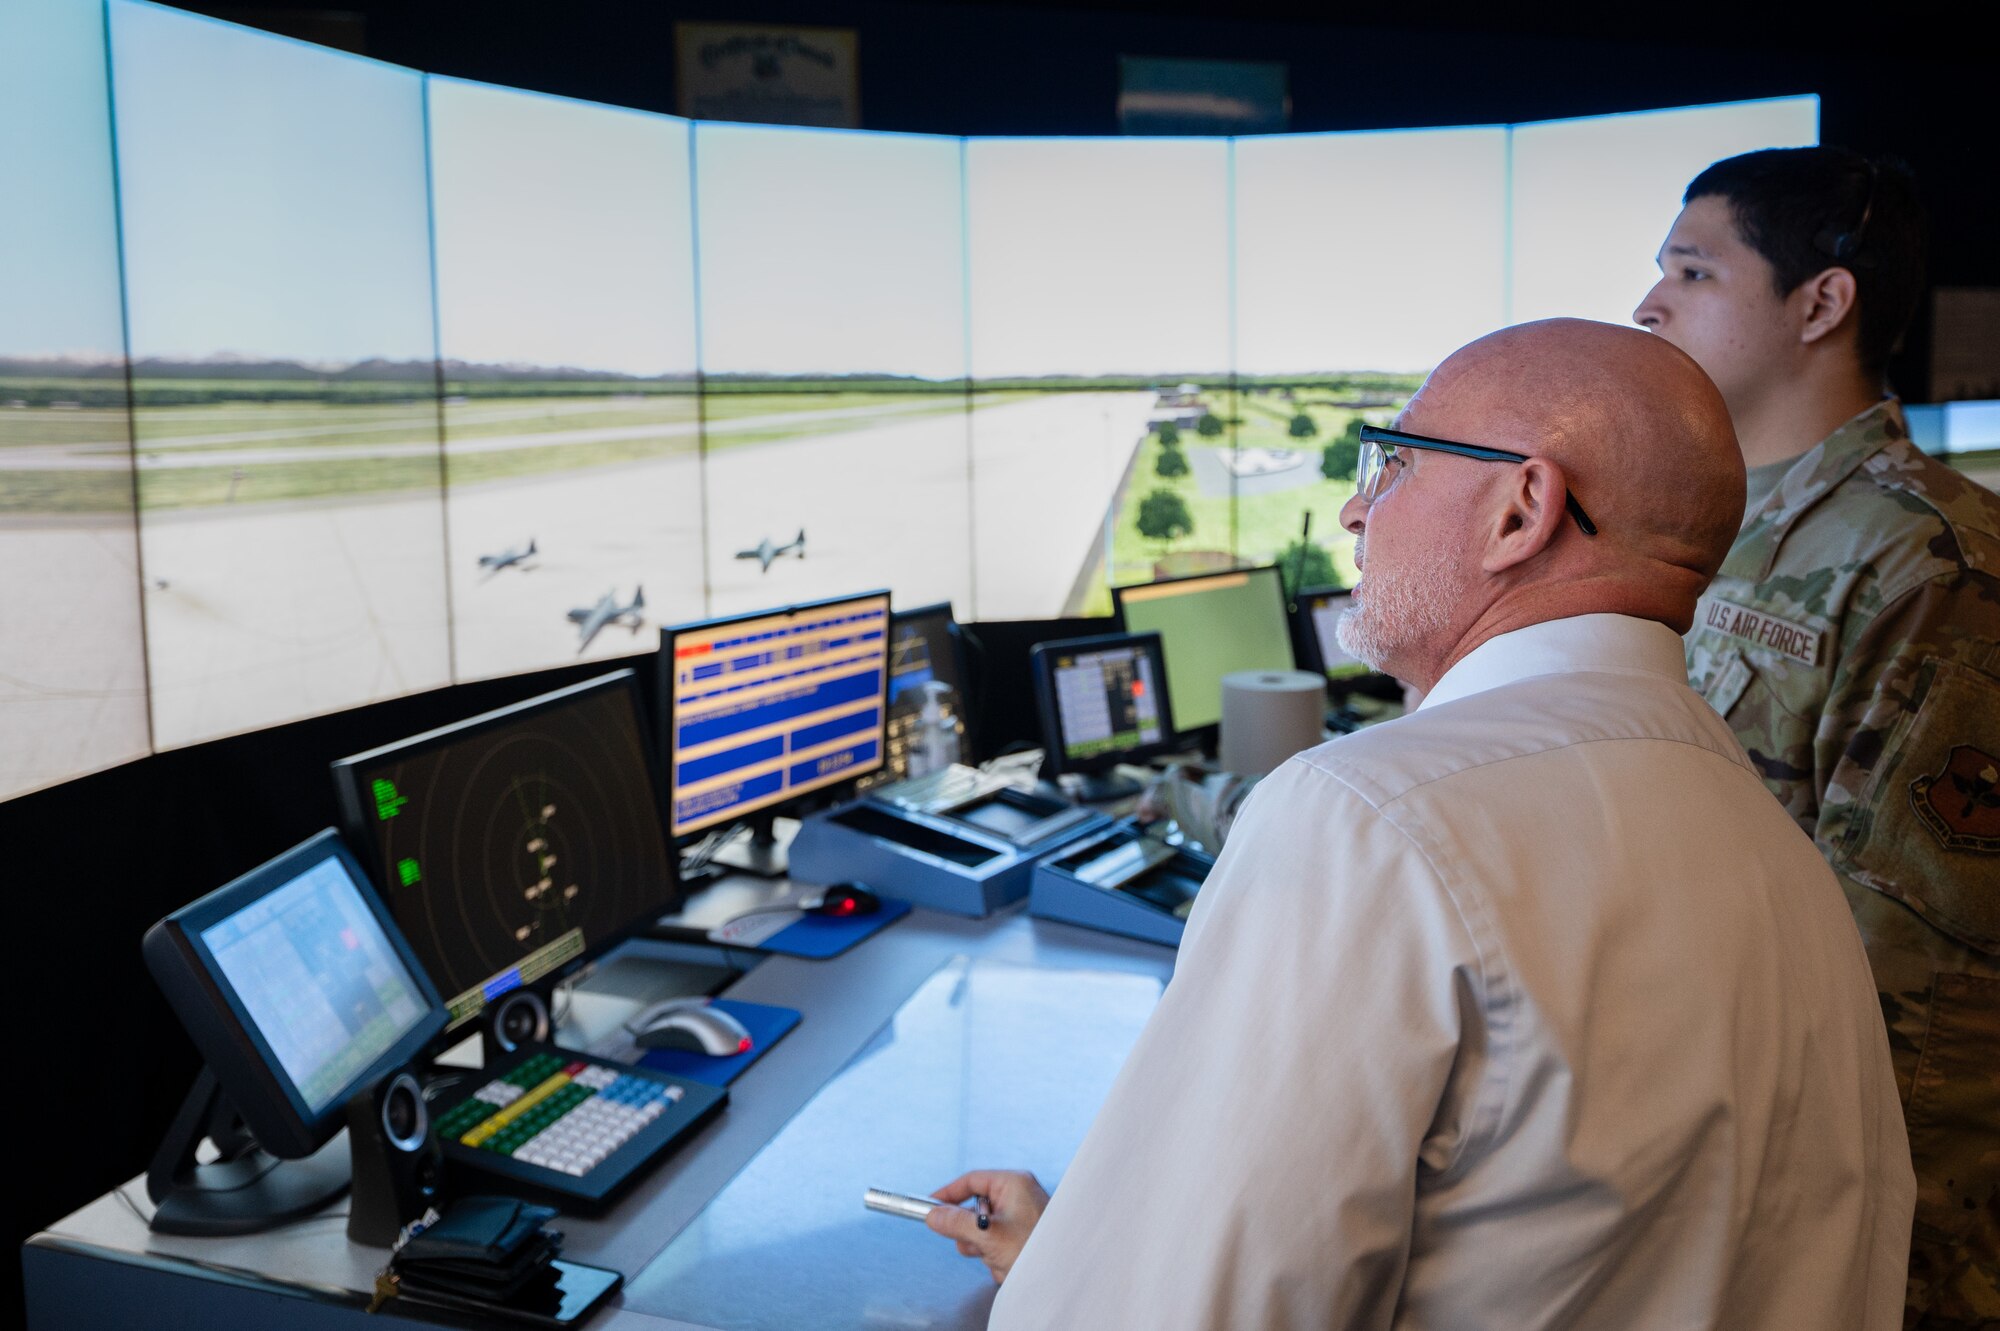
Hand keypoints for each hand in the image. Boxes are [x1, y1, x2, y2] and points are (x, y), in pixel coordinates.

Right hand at [924, 1169, 1048, 1285]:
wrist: (1060, 1277)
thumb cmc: (1034, 1250)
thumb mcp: (987, 1235)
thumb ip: (956, 1223)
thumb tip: (934, 1216)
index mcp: (1014, 1183)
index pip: (971, 1180)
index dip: (948, 1194)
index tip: (929, 1205)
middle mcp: (1018, 1194)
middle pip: (975, 1208)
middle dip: (972, 1232)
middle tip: (974, 1243)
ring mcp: (1021, 1215)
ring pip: (983, 1229)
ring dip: (983, 1247)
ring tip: (997, 1257)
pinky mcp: (1021, 1233)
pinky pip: (995, 1242)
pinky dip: (995, 1255)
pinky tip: (1006, 1264)